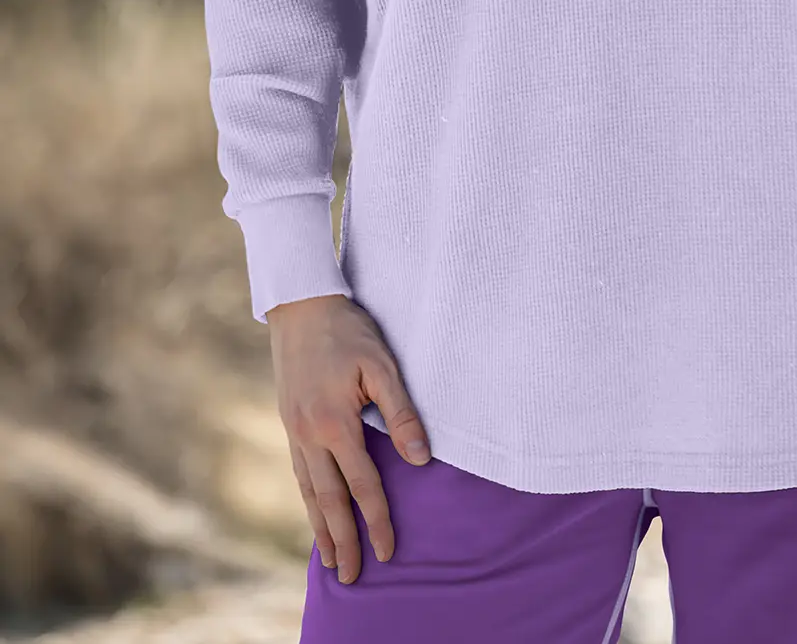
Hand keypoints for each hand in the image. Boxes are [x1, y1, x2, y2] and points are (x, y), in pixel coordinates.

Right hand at [267, 293, 431, 582]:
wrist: (301, 305)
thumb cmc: (348, 332)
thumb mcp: (382, 366)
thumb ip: (401, 414)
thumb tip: (420, 459)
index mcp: (334, 424)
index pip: (362, 485)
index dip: (377, 520)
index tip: (388, 550)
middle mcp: (309, 435)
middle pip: (328, 501)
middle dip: (343, 541)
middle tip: (353, 576)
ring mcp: (294, 430)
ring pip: (308, 491)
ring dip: (321, 528)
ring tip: (331, 559)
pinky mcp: (289, 422)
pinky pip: (299, 473)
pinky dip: (307, 499)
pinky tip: (314, 511)